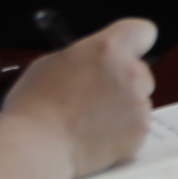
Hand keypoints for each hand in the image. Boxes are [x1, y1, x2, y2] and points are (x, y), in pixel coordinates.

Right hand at [5, 20, 155, 176]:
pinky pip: (136, 127)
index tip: (122, 53)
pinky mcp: (141, 132)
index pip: (143, 30)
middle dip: (124, 81)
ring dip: (123, 108)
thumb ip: (82, 58)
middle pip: (140, 71)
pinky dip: (122, 133)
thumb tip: (92, 64)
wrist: (38, 147)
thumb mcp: (51, 63)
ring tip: (90, 122)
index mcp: (108, 48)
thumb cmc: (34, 104)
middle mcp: (131, 72)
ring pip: (139, 101)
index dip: (133, 42)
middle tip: (95, 96)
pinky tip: (96, 138)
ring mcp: (140, 104)